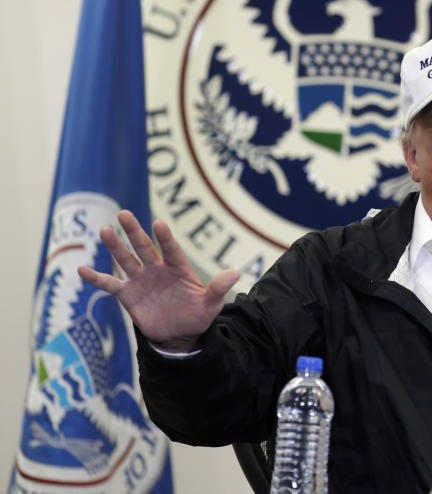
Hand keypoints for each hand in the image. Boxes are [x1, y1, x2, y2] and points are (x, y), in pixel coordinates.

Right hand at [77, 210, 239, 351]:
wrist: (179, 334)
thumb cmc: (197, 315)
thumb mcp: (211, 305)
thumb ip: (218, 289)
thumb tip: (234, 274)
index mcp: (178, 268)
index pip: (171, 250)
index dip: (165, 238)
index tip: (158, 224)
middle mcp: (157, 269)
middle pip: (144, 247)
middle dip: (134, 232)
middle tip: (124, 213)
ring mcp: (141, 280)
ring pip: (126, 259)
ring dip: (116, 247)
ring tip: (105, 231)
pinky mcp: (128, 294)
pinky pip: (110, 284)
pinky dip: (96, 278)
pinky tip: (81, 269)